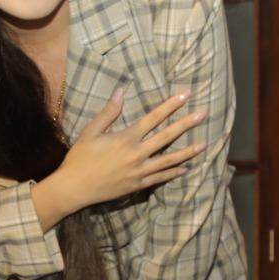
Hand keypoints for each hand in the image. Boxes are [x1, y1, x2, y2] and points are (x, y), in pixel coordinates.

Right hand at [31, 89, 205, 229]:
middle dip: (186, 124)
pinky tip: (186, 168)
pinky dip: (174, 173)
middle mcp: (137, 154)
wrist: (74, 188)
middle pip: (167, 136)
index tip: (185, 96)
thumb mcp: (90, 132)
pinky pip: (160, 178)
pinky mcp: (138, 185)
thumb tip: (121, 91)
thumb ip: (108, 112)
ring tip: (204, 145)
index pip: (154, 118)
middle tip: (203, 115)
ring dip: (188, 152)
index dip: (171, 105)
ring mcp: (139, 171)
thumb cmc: (80, 158)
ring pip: (169, 160)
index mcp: (126, 138)